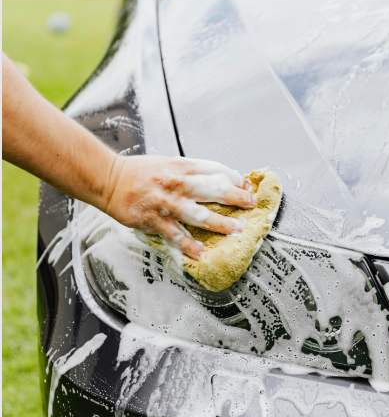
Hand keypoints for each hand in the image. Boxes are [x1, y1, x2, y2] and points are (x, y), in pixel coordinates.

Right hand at [104, 155, 255, 259]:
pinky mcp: (154, 220)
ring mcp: (166, 203)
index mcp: (181, 166)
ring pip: (199, 214)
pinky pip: (175, 235)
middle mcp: (176, 183)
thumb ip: (191, 172)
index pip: (215, 170)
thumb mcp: (168, 163)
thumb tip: (217, 180)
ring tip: (236, 230)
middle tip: (251, 205)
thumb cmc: (139, 172)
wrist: (108, 179)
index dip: (234, 178)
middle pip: (213, 189)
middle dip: (235, 197)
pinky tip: (201, 253)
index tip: (246, 186)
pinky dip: (189, 245)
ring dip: (220, 223)